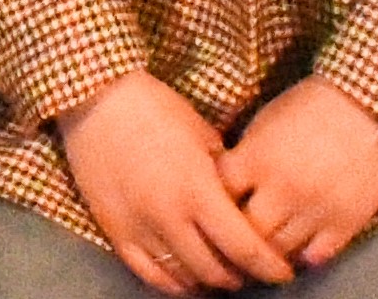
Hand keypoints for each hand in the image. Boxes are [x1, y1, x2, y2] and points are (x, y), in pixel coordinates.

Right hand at [54, 72, 291, 291]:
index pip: (244, 247)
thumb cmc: (156, 108)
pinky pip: (148, 274)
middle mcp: (169, 217)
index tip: (282, 271)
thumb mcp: (203, 135)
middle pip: (215, 270)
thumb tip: (241, 205)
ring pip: (184, 277)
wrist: (96, 98)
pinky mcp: (114, 231)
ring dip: (207, 279)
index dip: (269, 266)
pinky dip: (172, 283)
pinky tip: (185, 277)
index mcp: (198, 190)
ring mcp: (139, 227)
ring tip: (218, 270)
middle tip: (249, 268)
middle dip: (240, 275)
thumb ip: (225, 177)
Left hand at [221, 81, 377, 272]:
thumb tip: (229, 186)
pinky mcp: (346, 223)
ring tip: (268, 245)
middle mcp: (282, 189)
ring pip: (279, 251)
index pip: (218, 196)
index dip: (214, 202)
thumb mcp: (265, 121)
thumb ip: (246, 156)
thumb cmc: (311, 106)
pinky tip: (300, 248)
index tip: (217, 204)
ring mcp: (315, 210)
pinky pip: (316, 256)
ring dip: (271, 250)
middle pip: (246, 232)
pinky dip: (305, 256)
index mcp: (257, 159)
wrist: (370, 105)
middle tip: (240, 235)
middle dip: (240, 233)